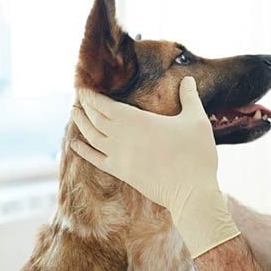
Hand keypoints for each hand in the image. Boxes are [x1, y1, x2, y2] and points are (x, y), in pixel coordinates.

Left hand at [70, 76, 239, 257]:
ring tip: (74, 113)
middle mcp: (122, 137)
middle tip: (78, 96)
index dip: (92, 96)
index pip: (106, 105)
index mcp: (138, 121)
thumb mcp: (196, 120)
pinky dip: (83, 150)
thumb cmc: (196, 154)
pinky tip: (75, 144)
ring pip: (92, 137)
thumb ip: (190, 97)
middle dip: (85, 106)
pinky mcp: (121, 172)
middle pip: (95, 118)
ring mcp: (119, 156)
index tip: (83, 87)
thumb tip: (188, 78)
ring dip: (81, 123)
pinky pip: (95, 159)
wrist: (191, 191)